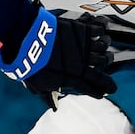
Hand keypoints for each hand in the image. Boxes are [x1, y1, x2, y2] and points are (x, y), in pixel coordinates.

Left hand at [1, 6, 115, 98]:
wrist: (28, 41)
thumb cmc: (31, 64)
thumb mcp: (38, 85)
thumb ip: (47, 96)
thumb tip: (52, 106)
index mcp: (74, 78)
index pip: (93, 88)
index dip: (99, 91)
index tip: (104, 92)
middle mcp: (84, 63)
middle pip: (103, 67)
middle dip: (106, 68)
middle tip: (106, 67)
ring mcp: (84, 46)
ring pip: (104, 47)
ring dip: (104, 46)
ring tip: (104, 44)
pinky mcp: (81, 29)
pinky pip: (98, 28)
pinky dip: (101, 27)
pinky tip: (101, 27)